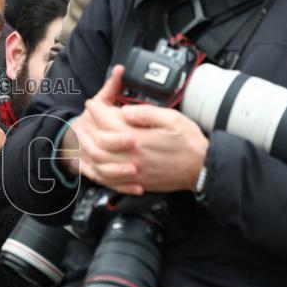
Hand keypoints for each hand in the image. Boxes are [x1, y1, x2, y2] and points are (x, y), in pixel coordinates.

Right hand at [58, 66, 140, 194]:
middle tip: (138, 159)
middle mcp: (89, 144)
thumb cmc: (89, 120)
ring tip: (137, 174)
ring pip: (102, 171)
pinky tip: (137, 188)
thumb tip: (121, 68)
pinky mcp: (94, 173)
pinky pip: (106, 182)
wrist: (69, 140)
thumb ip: (112, 86)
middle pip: (101, 154)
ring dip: (119, 174)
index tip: (133, 138)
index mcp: (91, 124)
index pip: (102, 132)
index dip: (117, 137)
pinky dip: (121, 186)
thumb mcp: (100, 102)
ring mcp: (90, 160)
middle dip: (119, 158)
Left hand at [59, 66, 208, 194]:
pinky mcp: (137, 182)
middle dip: (88, 130)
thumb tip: (125, 111)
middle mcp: (132, 157)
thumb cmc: (190, 143)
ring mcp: (133, 172)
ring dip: (89, 151)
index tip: (92, 104)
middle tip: (84, 120)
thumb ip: (146, 113)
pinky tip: (96, 165)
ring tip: (85, 141)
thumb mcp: (172, 119)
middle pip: (99, 144)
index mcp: (139, 139)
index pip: (108, 123)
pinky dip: (99, 173)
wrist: (202, 168)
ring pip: (101, 164)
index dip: (97, 111)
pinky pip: (110, 180)